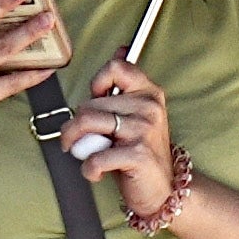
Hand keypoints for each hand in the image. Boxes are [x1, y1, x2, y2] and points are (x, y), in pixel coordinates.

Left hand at [62, 52, 182, 228]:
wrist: (163, 190)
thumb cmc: (140, 151)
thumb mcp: (135, 114)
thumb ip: (123, 86)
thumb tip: (121, 48)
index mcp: (149, 93)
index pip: (116, 67)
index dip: (97, 83)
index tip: (97, 100)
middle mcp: (149, 108)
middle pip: (89, 103)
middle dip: (75, 125)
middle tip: (80, 140)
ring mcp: (144, 130)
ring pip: (86, 122)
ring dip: (74, 143)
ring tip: (83, 153)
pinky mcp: (138, 155)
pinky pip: (95, 156)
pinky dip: (88, 169)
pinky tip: (95, 172)